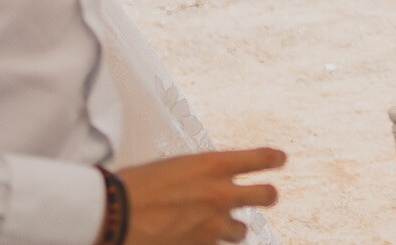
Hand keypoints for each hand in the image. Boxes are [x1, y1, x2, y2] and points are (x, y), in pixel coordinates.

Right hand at [120, 147, 284, 244]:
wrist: (114, 214)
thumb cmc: (136, 185)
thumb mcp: (174, 168)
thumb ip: (199, 175)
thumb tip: (207, 182)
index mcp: (214, 165)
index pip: (259, 158)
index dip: (273, 159)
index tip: (280, 160)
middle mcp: (222, 193)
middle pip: (267, 195)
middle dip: (267, 196)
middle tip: (266, 196)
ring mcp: (214, 224)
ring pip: (242, 230)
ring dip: (231, 229)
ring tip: (215, 227)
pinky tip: (192, 239)